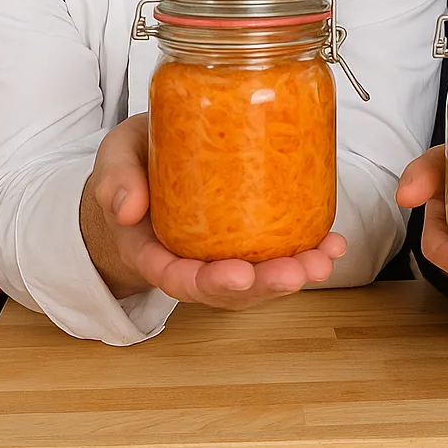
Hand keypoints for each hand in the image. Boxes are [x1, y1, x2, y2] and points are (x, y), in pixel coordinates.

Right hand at [81, 113, 346, 308]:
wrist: (144, 164)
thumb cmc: (131, 164)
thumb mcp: (114, 160)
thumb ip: (116, 179)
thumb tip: (127, 207)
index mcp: (152, 250)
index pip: (177, 277)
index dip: (208, 282)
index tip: (238, 276)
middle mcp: (190, 260)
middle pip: (227, 288)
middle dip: (264, 286)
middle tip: (295, 272)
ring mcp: (222, 252)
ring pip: (258, 276)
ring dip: (295, 273)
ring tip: (323, 259)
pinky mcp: (248, 235)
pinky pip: (277, 250)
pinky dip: (308, 250)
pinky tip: (333, 242)